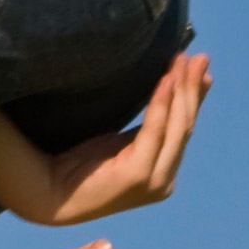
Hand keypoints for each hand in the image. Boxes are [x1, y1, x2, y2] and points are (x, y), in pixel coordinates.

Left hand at [13, 54, 212, 227]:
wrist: (48, 192)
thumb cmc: (78, 165)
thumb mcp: (122, 139)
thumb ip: (149, 122)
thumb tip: (169, 87)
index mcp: (161, 172)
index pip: (184, 129)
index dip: (194, 97)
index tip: (200, 67)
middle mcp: (163, 181)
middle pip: (184, 126)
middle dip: (192, 88)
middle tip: (200, 56)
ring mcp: (153, 181)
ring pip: (176, 128)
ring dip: (182, 91)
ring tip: (183, 60)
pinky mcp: (137, 176)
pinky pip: (154, 131)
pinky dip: (162, 104)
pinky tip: (166, 81)